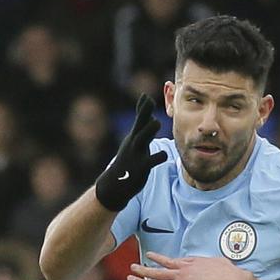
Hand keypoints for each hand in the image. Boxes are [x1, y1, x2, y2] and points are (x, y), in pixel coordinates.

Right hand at [95, 95, 166, 210]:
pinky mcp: (140, 168)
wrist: (115, 184)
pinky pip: (150, 161)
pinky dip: (157, 157)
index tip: (146, 95)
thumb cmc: (128, 161)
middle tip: (149, 100)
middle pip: (139, 125)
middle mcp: (133, 143)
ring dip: (148, 131)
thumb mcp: (134, 143)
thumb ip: (142, 131)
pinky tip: (164, 155)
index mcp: (134, 137)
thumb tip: (150, 116)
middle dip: (144, 113)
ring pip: (141, 140)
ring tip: (156, 122)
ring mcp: (135, 155)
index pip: (139, 119)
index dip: (142, 107)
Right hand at [127, 251, 252, 279]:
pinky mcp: (197, 259)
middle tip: (132, 267)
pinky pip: (181, 258)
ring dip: (157, 259)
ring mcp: (189, 265)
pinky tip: (170, 258)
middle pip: (158, 272)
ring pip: (169, 262)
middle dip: (144, 270)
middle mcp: (181, 274)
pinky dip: (174, 258)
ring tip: (147, 255)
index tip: (130, 279)